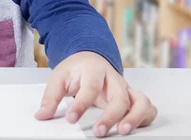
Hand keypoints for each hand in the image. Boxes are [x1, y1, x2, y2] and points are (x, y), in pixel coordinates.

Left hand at [34, 51, 156, 136]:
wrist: (90, 59)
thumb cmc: (76, 70)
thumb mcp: (59, 77)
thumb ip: (51, 96)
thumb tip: (41, 115)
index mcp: (94, 70)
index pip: (90, 87)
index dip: (81, 104)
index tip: (71, 118)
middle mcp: (114, 79)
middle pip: (119, 96)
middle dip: (111, 116)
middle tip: (98, 132)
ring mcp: (126, 88)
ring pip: (140, 101)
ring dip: (134, 117)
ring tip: (122, 132)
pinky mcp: (133, 98)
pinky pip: (148, 108)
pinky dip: (145, 119)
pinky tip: (133, 129)